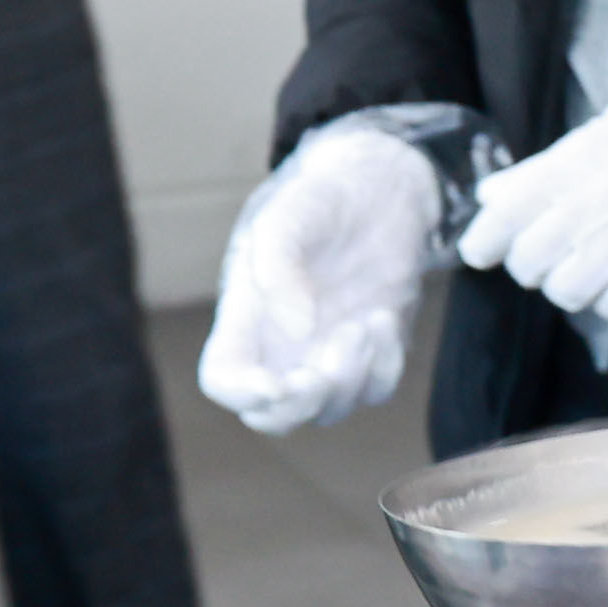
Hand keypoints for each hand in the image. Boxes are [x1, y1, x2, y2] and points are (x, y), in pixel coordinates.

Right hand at [199, 127, 451, 432]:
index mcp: (247, 317)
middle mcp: (282, 347)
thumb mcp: (289, 214)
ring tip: (365, 320)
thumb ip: (278, 266)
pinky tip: (382, 318)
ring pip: (329, 409)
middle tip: (330, 359)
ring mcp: (327, 354)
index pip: (223, 379)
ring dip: (351, 375)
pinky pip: (376, 390)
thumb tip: (297, 331)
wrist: (382, 189)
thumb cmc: (322, 197)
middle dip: (302, 403)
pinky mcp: (371, 353)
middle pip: (274, 416)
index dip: (241, 394)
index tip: (275, 382)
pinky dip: (383, 365)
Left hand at [457, 59, 607, 329]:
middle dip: (535, 262)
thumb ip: (541, 168)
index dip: (484, 244)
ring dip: (575, 283)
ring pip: (565, 294)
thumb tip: (489, 195)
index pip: (498, 225)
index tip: (484, 252)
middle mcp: (586, 213)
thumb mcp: (601, 132)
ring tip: (599, 261)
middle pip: (527, 267)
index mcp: (567, 170)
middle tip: (556, 250)